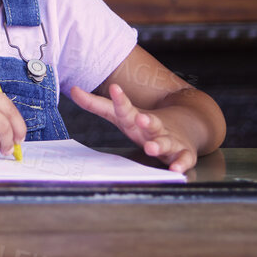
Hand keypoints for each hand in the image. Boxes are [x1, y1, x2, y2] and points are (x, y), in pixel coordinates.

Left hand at [70, 83, 197, 172]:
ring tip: (151, 148)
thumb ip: (96, 105)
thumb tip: (73, 90)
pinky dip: (181, 164)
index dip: (120, 99)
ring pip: (165, 142)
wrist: (184, 126)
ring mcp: (169, 140)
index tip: (114, 88)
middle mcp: (154, 128)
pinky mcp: (182, 153)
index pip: (126, 109)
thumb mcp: (120, 115)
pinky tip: (176, 168)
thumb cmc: (143, 124)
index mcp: (136, 118)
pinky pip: (183, 159)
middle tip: (141, 118)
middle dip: (147, 121)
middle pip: (151, 123)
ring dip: (159, 145)